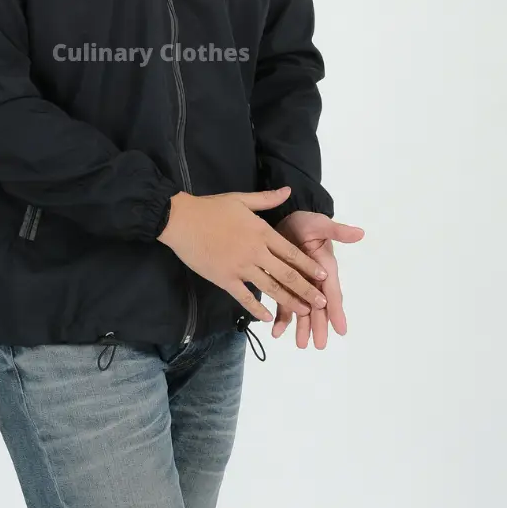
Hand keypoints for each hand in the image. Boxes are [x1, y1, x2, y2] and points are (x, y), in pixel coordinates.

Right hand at [157, 186, 328, 322]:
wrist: (182, 220)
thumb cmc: (211, 208)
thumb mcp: (241, 199)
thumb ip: (267, 198)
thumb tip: (288, 190)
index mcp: (261, 232)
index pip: (291, 252)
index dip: (309, 266)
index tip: (324, 277)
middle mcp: (255, 252)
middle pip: (287, 274)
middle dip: (307, 289)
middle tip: (322, 303)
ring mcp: (240, 268)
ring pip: (270, 288)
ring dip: (289, 301)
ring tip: (303, 312)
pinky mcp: (225, 279)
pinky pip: (245, 297)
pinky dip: (257, 309)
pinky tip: (267, 317)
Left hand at [270, 211, 364, 347]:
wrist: (286, 219)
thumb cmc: (306, 223)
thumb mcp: (320, 225)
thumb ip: (336, 231)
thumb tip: (360, 233)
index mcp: (325, 268)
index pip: (332, 291)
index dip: (336, 310)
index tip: (341, 329)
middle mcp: (314, 280)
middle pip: (318, 306)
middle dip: (319, 325)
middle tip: (319, 345)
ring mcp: (299, 284)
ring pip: (302, 309)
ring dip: (302, 326)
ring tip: (301, 344)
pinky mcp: (284, 284)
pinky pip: (283, 303)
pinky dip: (281, 318)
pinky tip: (276, 332)